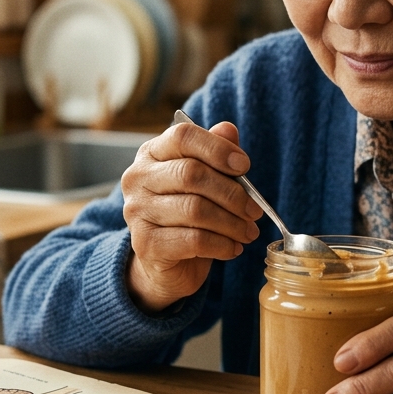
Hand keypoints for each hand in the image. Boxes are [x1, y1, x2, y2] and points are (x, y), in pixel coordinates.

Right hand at [121, 120, 261, 312]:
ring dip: (232, 223)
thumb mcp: (204, 181)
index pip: (182, 136)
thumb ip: (215, 154)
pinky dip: (222, 244)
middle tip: (255, 210)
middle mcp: (137, 178)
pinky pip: (194, 240)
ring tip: (248, 232)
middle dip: (232, 193)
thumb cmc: (187, 215)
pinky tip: (233, 248)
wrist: (165, 264)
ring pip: (195, 209)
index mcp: (152, 153)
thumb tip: (229, 129)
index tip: (245, 166)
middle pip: (191, 174)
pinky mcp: (146, 244)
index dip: (217, 148)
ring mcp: (137, 212)